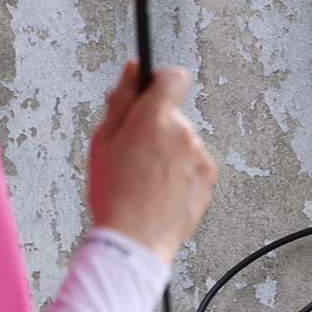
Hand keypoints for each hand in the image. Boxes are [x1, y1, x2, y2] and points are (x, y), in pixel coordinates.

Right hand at [88, 60, 216, 266]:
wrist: (133, 242)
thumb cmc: (113, 195)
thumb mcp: (102, 141)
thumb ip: (122, 98)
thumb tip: (132, 68)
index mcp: (154, 118)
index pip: (173, 76)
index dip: (160, 81)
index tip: (151, 91)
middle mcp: (183, 132)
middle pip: (173, 114)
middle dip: (156, 126)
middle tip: (134, 153)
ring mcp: (198, 156)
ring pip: (183, 141)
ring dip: (169, 152)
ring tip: (146, 178)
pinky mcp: (209, 179)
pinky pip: (195, 164)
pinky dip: (182, 172)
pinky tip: (161, 190)